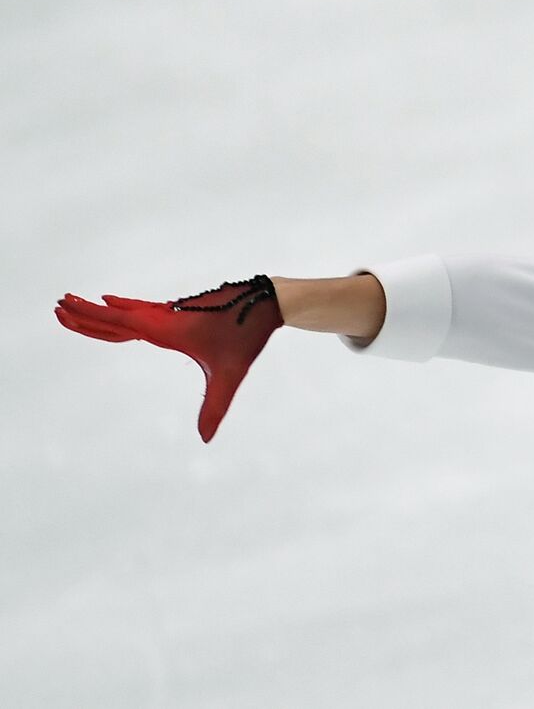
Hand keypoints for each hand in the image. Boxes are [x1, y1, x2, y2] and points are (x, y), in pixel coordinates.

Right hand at [54, 275, 283, 441]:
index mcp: (165, 329)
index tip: (66, 310)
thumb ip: (215, 406)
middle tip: (58, 305)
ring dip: (101, 308)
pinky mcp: (182, 310)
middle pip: (115, 315)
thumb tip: (205, 439)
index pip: (118, 323)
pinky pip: (142, 309)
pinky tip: (117, 302)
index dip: (90, 318)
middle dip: (86, 312)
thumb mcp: (231, 374)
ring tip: (78, 302)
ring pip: (128, 311)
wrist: (267, 303)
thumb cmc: (247, 337)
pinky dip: (123, 307)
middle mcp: (164, 317)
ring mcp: (172, 312)